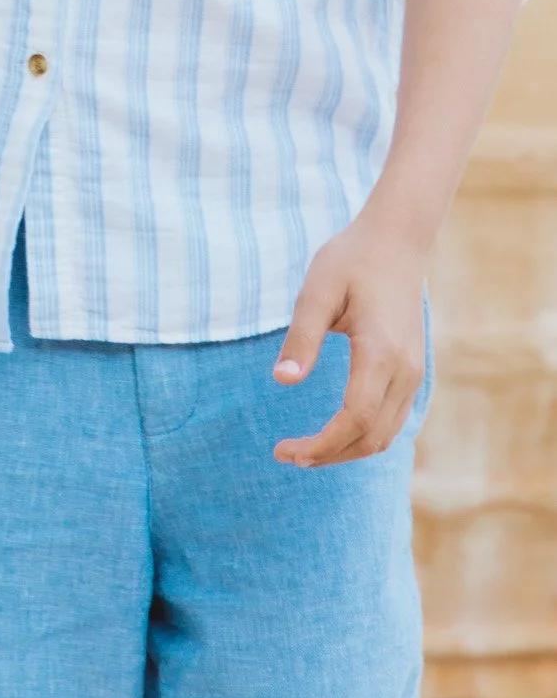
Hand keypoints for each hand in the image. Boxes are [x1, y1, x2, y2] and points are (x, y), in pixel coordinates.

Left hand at [271, 210, 426, 467]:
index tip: (284, 450)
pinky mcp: (412, 372)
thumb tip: (282, 381)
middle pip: (371, 437)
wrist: (398, 242)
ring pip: (385, 435)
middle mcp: (405, 371)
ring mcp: (414, 374)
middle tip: (286, 455)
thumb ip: (302, 336)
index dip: (321, 444)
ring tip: (305, 451)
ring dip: (346, 451)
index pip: (354, 419)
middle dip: (329, 455)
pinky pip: (392, 421)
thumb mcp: (317, 289)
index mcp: (381, 352)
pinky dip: (363, 436)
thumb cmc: (351, 260)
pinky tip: (334, 433)